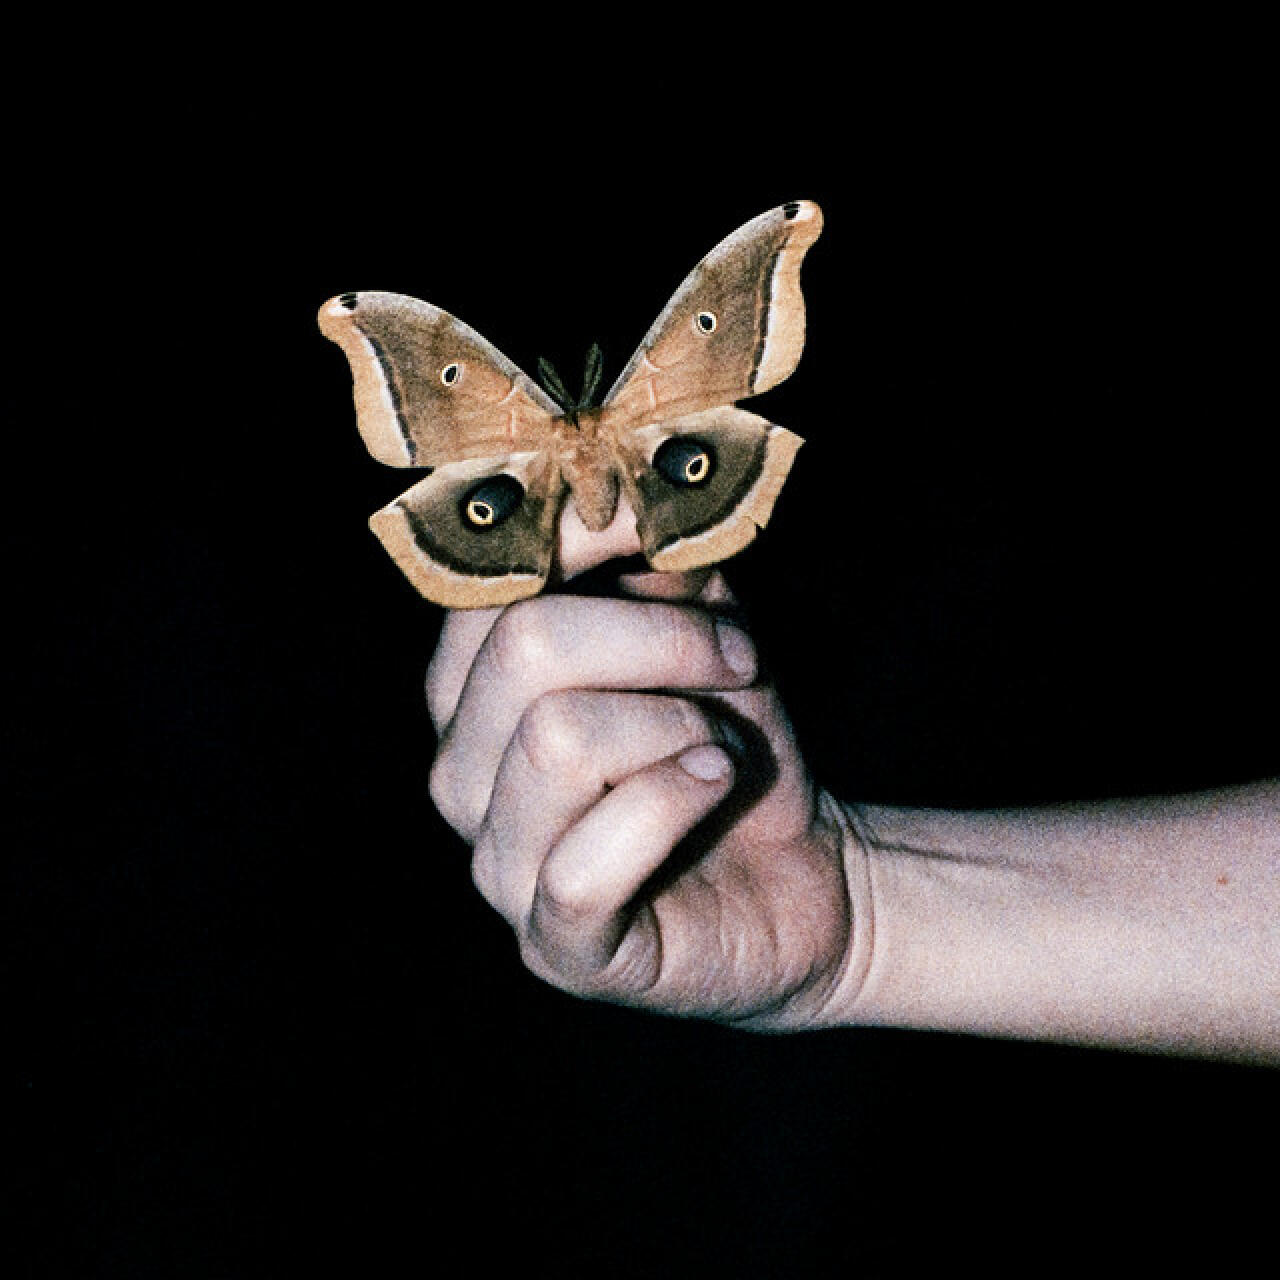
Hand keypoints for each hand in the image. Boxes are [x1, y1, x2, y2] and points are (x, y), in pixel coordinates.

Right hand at [424, 500, 863, 1027]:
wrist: (800, 870)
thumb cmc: (727, 742)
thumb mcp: (704, 633)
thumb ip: (656, 567)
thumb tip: (629, 490)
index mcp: (475, 691)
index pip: (484, 586)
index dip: (576, 537)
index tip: (662, 527)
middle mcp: (461, 774)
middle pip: (525, 650)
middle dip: (658, 639)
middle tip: (737, 656)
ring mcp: (499, 865)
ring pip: (558, 740)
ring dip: (675, 725)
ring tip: (717, 746)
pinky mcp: (556, 944)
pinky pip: (587, 863)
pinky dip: (673, 804)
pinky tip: (712, 788)